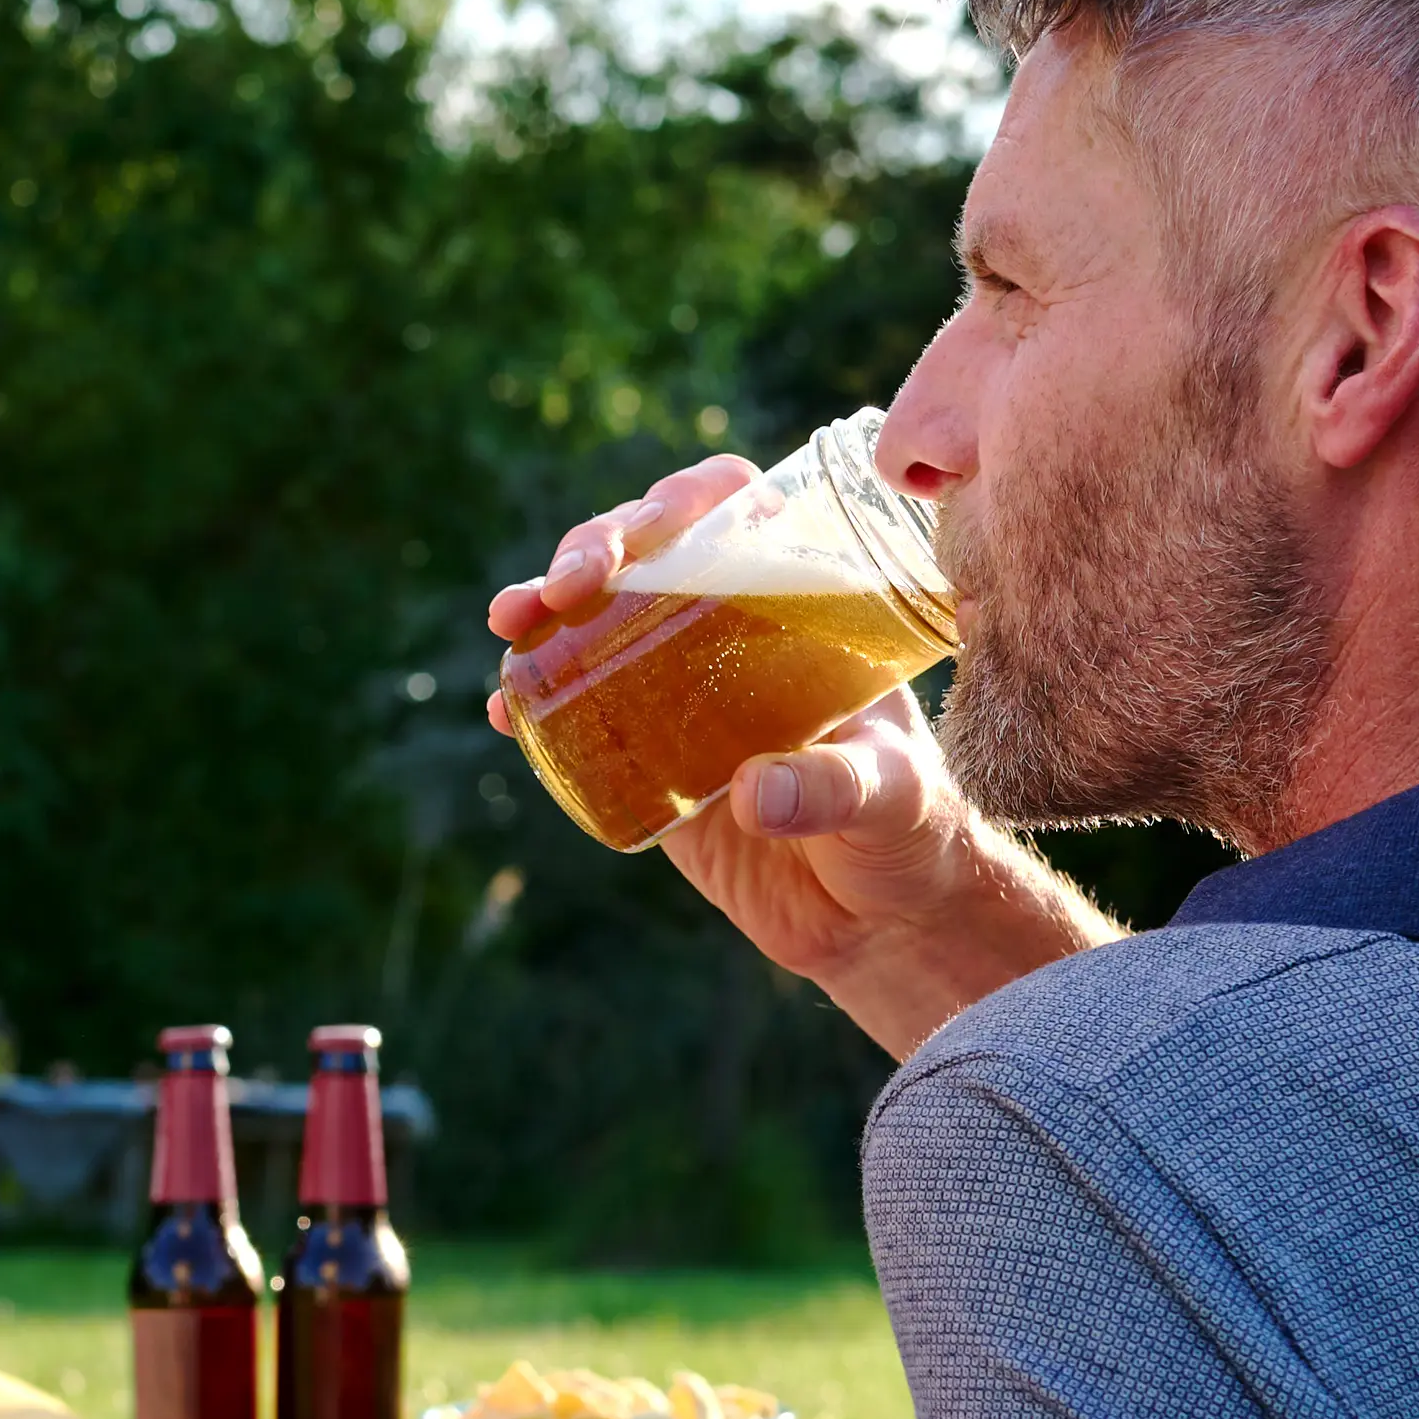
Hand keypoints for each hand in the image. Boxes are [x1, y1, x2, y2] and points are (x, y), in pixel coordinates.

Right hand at [487, 460, 1112, 1060]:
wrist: (877, 919)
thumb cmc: (911, 832)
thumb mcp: (892, 797)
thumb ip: (834, 788)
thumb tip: (750, 791)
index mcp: (802, 607)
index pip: (740, 516)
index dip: (688, 500)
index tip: (654, 527)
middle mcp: (733, 630)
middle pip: (651, 550)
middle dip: (596, 546)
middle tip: (566, 586)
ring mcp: (680, 688)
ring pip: (599, 615)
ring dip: (545, 605)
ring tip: (513, 622)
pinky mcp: (645, 753)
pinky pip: (577, 709)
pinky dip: (534, 699)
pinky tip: (508, 711)